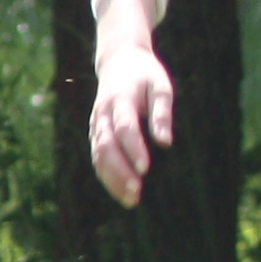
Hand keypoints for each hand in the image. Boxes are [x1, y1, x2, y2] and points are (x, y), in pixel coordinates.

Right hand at [90, 43, 175, 206]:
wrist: (118, 60)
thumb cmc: (146, 74)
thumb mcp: (161, 86)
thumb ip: (162, 112)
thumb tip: (165, 142)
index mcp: (120, 100)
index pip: (125, 128)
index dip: (134, 149)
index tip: (146, 169)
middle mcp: (103, 114)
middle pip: (106, 147)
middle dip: (120, 172)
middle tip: (137, 194)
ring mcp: (96, 124)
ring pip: (98, 155)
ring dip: (111, 179)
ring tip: (130, 200)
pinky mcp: (95, 131)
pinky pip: (96, 156)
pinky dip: (106, 175)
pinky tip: (120, 191)